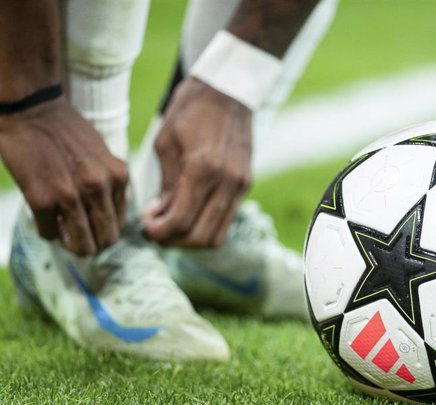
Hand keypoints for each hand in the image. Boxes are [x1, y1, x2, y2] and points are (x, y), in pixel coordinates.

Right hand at [0, 96, 127, 255]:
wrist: (32, 110)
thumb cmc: (67, 132)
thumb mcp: (103, 155)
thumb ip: (110, 184)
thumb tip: (111, 219)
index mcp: (118, 176)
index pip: (121, 223)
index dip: (105, 228)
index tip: (93, 225)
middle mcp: (99, 188)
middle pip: (106, 240)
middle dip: (93, 243)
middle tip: (79, 236)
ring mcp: (70, 195)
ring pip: (82, 245)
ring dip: (72, 243)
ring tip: (62, 229)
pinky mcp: (41, 200)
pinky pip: (49, 234)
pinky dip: (48, 230)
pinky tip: (44, 215)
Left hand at [143, 78, 251, 247]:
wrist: (229, 88)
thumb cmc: (192, 108)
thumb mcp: (165, 141)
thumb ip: (166, 183)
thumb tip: (160, 214)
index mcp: (204, 168)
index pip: (182, 220)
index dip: (159, 231)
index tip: (146, 226)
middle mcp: (228, 181)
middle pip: (201, 236)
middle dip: (174, 241)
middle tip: (155, 230)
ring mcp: (241, 184)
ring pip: (218, 235)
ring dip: (192, 239)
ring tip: (172, 226)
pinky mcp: (246, 183)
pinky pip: (227, 219)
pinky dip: (206, 226)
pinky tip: (190, 213)